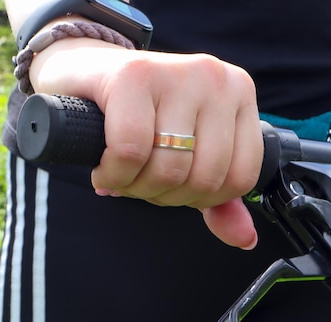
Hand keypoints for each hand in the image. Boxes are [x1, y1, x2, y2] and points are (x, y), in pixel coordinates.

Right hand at [29, 38, 262, 248]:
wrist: (84, 72)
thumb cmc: (141, 116)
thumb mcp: (189, 154)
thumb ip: (219, 198)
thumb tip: (246, 239)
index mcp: (239, 95)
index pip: (241, 177)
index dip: (202, 199)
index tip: (174, 187)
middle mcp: (216, 78)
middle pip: (205, 177)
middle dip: (165, 196)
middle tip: (141, 181)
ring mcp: (177, 72)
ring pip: (169, 168)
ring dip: (137, 188)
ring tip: (122, 174)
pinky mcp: (133, 75)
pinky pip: (131, 151)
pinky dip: (114, 174)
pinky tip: (104, 169)